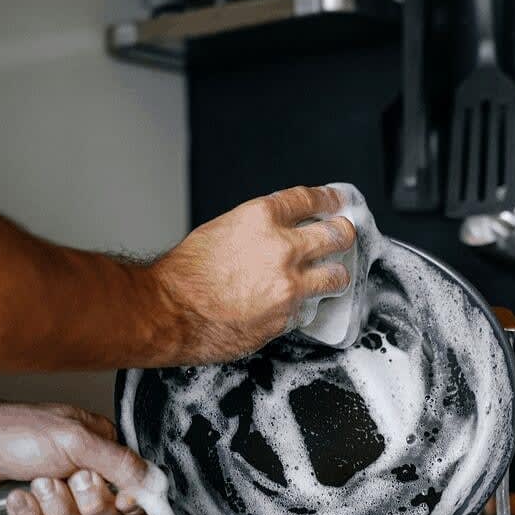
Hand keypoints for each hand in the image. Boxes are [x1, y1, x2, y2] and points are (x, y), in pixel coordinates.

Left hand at [0, 390, 157, 514]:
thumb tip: (157, 484)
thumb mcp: (77, 440)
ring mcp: (58, 504)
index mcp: (103, 454)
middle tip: (69, 480)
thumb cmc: (15, 431)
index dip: (127, 503)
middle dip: (83, 505)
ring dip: (52, 510)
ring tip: (35, 483)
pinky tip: (16, 498)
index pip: (134, 493)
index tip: (120, 499)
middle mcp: (84, 480)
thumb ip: (122, 464)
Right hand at [153, 185, 356, 364]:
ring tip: (330, 275)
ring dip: (334, 274)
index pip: (310, 199)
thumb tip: (280, 231)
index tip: (337, 202)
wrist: (170, 310)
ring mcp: (289, 284)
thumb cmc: (185, 273)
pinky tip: (293, 303)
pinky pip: (309, 307)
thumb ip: (258, 228)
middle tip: (344, 236)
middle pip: (336, 234)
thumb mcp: (222, 229)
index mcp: (263, 217)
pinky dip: (303, 304)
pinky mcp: (287, 315)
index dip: (329, 200)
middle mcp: (283, 247)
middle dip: (344, 234)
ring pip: (335, 275)